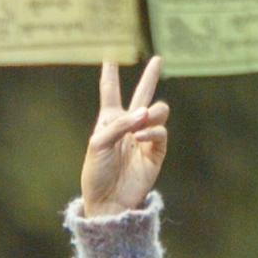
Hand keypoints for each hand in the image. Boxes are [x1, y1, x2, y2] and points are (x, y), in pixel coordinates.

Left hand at [76, 58, 168, 218]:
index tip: (109, 55)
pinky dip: (152, 131)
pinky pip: (161, 132)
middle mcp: (128, 126)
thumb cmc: (96, 174)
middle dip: (150, 77)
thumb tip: (145, 114)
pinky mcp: (156, 152)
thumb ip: (119, 125)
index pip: (110, 92)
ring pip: (158, 111)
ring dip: (152, 112)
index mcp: (109, 122)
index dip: (110, 74)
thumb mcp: (98, 145)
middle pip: (141, 95)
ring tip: (143, 119)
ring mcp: (144, 138)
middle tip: (158, 59)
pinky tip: (141, 136)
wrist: (108, 202)